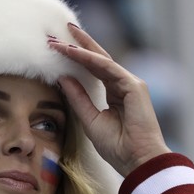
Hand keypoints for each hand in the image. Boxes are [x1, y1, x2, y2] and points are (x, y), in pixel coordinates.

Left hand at [48, 24, 169, 176]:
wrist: (137, 161)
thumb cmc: (117, 147)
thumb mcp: (90, 120)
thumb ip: (78, 99)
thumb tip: (63, 78)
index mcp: (115, 94)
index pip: (93, 70)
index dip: (75, 59)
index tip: (56, 49)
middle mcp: (123, 85)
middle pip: (97, 59)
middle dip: (78, 45)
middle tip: (57, 32)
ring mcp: (130, 84)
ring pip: (101, 59)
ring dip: (79, 49)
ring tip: (58, 40)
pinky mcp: (134, 86)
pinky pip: (107, 67)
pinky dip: (89, 58)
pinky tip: (73, 52)